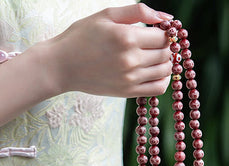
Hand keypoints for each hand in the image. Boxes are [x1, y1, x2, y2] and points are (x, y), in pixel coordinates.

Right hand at [40, 3, 173, 96]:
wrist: (62, 66)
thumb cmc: (82, 36)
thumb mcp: (106, 15)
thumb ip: (138, 11)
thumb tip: (166, 18)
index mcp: (126, 37)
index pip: (162, 37)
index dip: (164, 33)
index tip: (157, 32)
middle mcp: (131, 59)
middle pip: (165, 54)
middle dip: (166, 47)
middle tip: (156, 44)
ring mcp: (130, 78)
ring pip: (164, 71)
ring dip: (165, 63)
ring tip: (155, 57)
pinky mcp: (128, 92)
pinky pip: (158, 88)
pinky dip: (163, 80)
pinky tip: (156, 72)